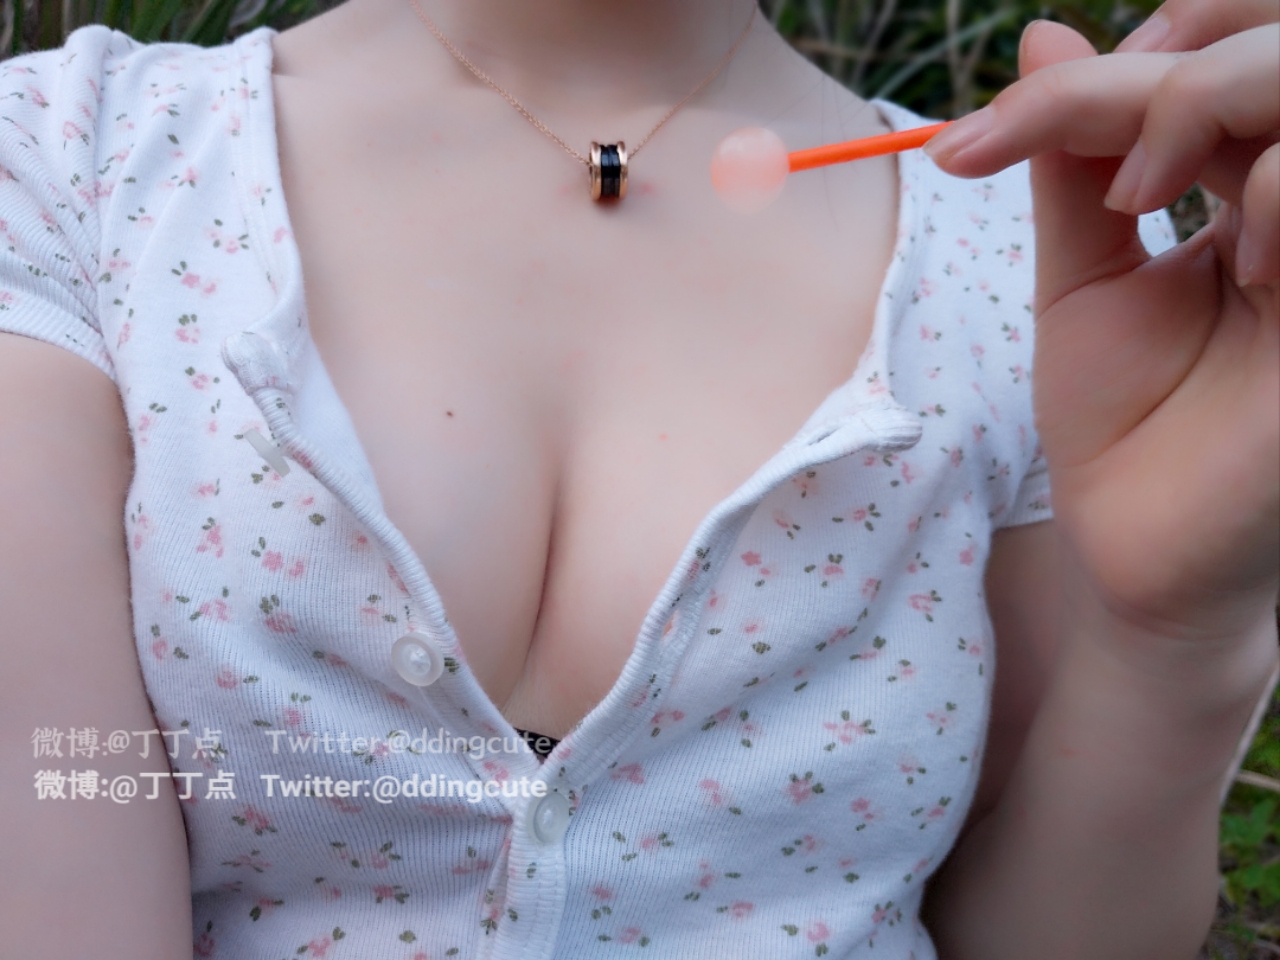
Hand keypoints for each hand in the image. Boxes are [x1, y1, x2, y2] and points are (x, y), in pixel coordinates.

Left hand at [924, 0, 1278, 642]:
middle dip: (1157, 72)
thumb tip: (1044, 34)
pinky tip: (1226, 265)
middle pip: (1270, 43)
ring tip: (1140, 194)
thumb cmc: (1122, 425)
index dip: (1103, 68)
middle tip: (1063, 148)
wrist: (1141, 549)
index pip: (1203, 56)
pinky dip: (1271, 188)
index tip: (974, 143)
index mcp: (1244, 186)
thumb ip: (1071, 163)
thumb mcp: (1081, 280)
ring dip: (1205, 104)